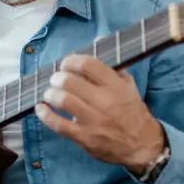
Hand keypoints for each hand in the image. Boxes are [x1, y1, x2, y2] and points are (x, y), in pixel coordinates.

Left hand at [34, 55, 164, 173]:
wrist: (142, 144)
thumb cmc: (132, 111)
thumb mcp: (128, 85)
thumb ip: (112, 64)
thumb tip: (98, 39)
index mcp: (115, 86)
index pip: (88, 65)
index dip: (71, 61)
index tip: (66, 63)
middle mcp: (104, 101)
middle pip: (70, 82)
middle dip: (57, 78)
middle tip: (55, 80)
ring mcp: (93, 120)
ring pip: (63, 101)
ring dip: (50, 94)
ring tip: (49, 93)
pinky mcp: (85, 137)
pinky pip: (59, 124)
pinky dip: (45, 115)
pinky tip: (41, 109)